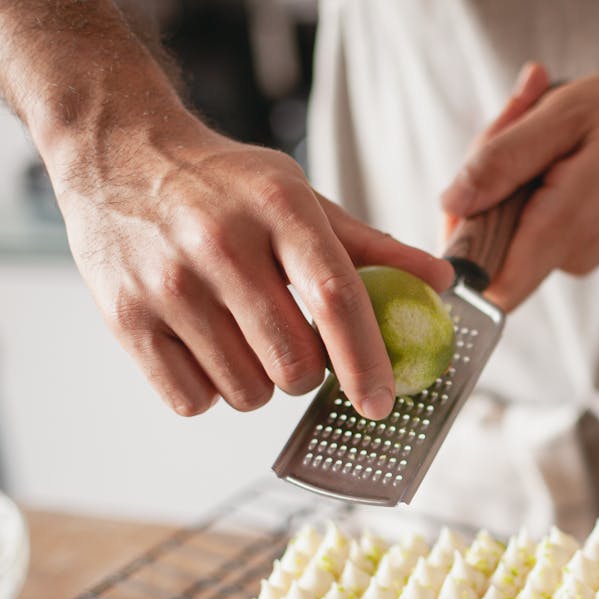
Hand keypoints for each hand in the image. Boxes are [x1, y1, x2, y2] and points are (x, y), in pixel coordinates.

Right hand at [51, 115, 454, 418]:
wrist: (117, 153)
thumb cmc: (225, 184)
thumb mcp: (299, 195)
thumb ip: (370, 246)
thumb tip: (441, 283)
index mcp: (278, 208)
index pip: (336, 298)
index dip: (367, 360)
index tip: (383, 403)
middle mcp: (221, 244)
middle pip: (293, 361)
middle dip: (309, 376)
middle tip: (298, 350)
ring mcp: (168, 282)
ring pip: (245, 391)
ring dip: (259, 385)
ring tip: (245, 339)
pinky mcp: (125, 316)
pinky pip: (192, 400)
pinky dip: (209, 391)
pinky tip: (205, 347)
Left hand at [441, 66, 598, 311]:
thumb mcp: (566, 115)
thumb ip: (502, 161)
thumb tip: (451, 202)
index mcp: (563, 229)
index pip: (486, 285)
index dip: (456, 248)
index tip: (462, 194)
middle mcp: (571, 256)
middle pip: (491, 240)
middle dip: (486, 178)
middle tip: (520, 110)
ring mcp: (580, 256)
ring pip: (513, 224)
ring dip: (513, 171)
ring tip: (548, 117)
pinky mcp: (586, 245)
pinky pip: (538, 219)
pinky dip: (536, 179)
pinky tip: (563, 141)